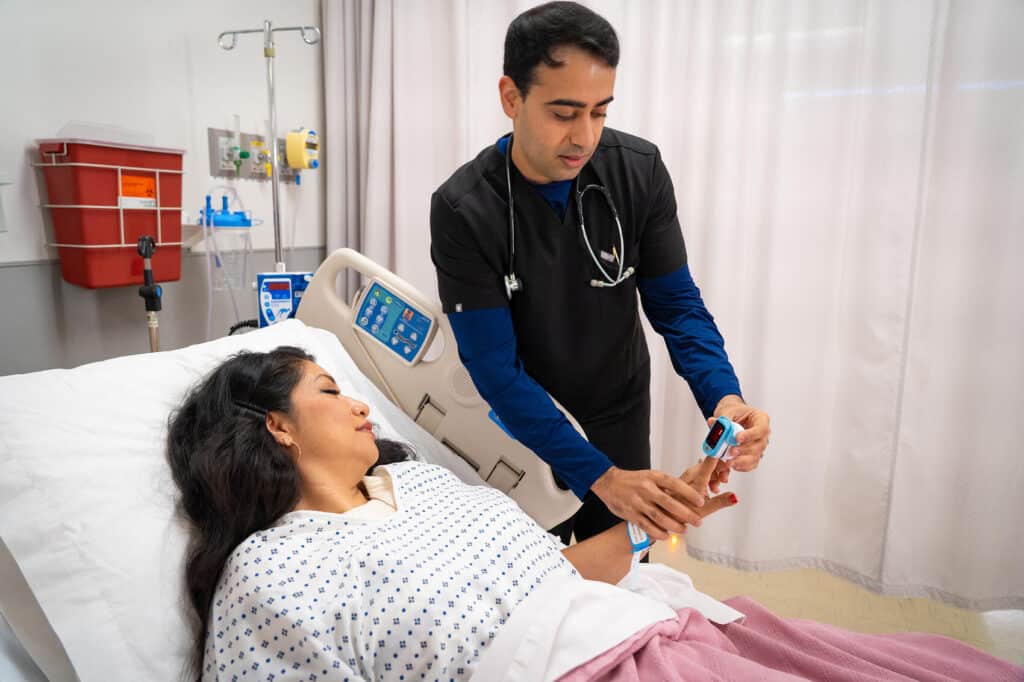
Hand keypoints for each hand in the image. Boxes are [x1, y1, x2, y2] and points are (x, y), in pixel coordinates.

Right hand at [591, 466, 707, 540]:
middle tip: (698, 521)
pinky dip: (658, 533)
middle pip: (669, 503)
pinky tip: (666, 536)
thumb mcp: (651, 476)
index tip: (701, 502)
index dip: (689, 494)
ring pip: (659, 517)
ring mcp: (637, 502)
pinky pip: (647, 526)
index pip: (675, 484)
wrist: (609, 483)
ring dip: (674, 525)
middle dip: (686, 514)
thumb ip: (666, 486)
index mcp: (653, 477)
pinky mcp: (630, 514)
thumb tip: (689, 495)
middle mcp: (646, 489)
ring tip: (684, 530)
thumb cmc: (634, 480)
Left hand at [712, 395, 770, 471]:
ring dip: (742, 461)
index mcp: (761, 419)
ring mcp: (759, 445)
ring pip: (755, 456)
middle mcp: (762, 434)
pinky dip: (742, 466)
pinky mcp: (754, 455)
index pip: (761, 428)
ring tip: (729, 462)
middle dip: (744, 450)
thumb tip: (712, 423)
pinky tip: (733, 466)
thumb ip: (722, 418)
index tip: (737, 438)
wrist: (733, 417)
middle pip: (759, 445)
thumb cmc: (735, 413)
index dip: (750, 435)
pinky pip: (751, 464)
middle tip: (731, 451)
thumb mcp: (728, 411)